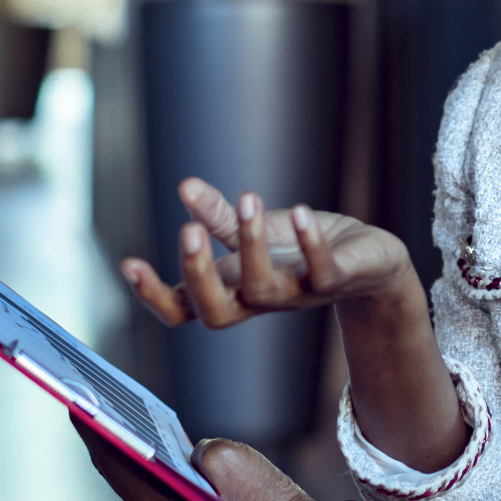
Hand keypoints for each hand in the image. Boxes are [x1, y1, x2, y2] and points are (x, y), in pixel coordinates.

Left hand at [72, 415, 326, 500]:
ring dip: (134, 447)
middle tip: (90, 400)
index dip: (92, 430)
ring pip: (148, 478)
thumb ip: (198, 446)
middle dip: (108, 436)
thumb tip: (192, 451)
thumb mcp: (228, 459)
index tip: (74, 402)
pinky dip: (161, 460)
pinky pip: (172, 484)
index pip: (115, 464)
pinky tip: (161, 437)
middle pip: (126, 471)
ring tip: (119, 412)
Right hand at [121, 177, 413, 328]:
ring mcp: (297, 294)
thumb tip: (185, 188)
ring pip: (264, 289)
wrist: (371, 264)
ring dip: (252, 243)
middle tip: (187, 231)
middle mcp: (260, 300)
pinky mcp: (337, 282)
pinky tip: (302, 211)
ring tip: (248, 197)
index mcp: (234, 289)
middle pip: (215, 311)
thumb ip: (220, 217)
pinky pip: (321, 272)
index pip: (183, 308)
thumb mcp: (258, 231)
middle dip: (197, 273)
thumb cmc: (305, 250)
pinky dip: (310, 243)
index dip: (154, 295)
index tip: (129, 263)